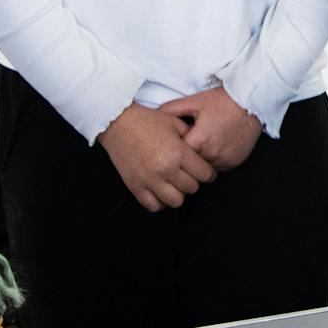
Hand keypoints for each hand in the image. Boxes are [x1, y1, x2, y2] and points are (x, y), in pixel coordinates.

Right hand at [98, 104, 215, 211]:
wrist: (118, 123)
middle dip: (194, 181)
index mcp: (178, 153)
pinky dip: (160, 202)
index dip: (209, 173)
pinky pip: (154, 206)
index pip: (205, 174)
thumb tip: (204, 149)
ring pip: (176, 202)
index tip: (206, 172)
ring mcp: (149, 180)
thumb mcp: (175, 123)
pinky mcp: (135, 187)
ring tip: (175, 184)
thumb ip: (192, 137)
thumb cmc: (148, 121)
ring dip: (178, 193)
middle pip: (192, 188)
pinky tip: (161, 191)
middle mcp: (165, 169)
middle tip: (189, 175)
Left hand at [161, 86, 263, 170]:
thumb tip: (154, 114)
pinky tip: (214, 147)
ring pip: (204, 168)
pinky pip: (218, 168)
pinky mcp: (235, 162)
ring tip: (201, 144)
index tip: (173, 143)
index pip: (178, 155)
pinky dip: (213, 160)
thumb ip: (172, 109)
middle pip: (190, 164)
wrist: (251, 102)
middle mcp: (213, 153)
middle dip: (186, 157)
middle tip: (187, 143)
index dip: (174, 149)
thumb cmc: (223, 101)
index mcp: (200, 140)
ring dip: (200, 160)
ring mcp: (225, 160)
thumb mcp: (195, 101)